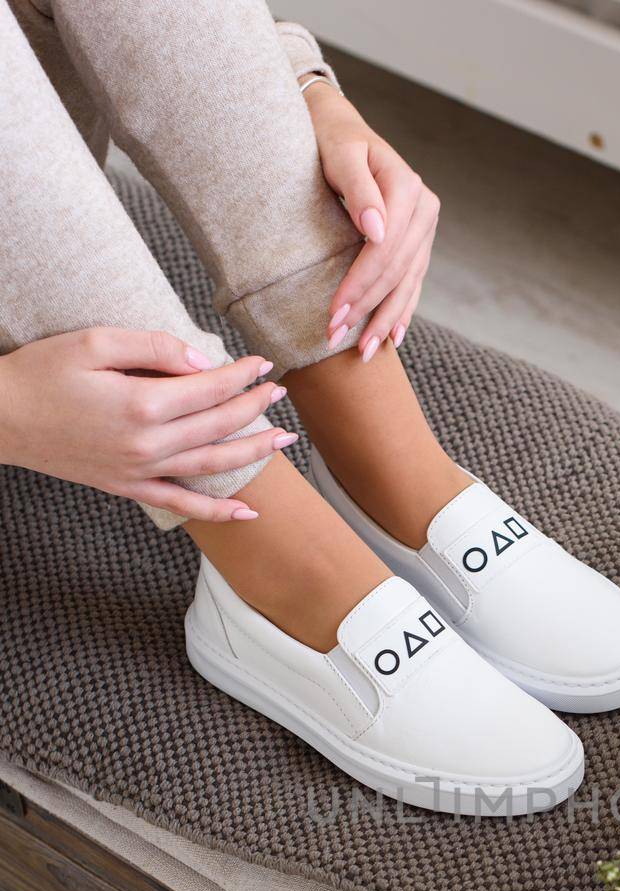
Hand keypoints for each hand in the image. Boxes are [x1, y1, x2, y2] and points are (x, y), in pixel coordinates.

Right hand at [0, 328, 293, 522]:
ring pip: (211, 465)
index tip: (262, 364)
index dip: (241, 375)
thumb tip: (201, 361)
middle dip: (254, 408)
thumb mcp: (94, 341)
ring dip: (252, 453)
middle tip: (279, 393)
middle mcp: (148, 443)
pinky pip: (182, 505)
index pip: (210, 388)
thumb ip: (153, 347)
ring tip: (284, 442)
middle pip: (218, 425)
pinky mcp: (128, 487)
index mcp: (142, 403)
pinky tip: (247, 513)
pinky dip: (217, 511)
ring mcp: (140, 470)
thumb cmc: (41, 373)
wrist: (0, 418)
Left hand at [305, 82, 439, 358]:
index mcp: (408, 188)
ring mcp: (425, 227)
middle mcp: (425, 209)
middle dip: (367, 309)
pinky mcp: (419, 241)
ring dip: (385, 320)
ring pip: (407, 283)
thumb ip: (359, 189)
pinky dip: (402, 312)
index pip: (384, 250)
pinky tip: (393, 338)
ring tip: (364, 351)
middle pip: (396, 272)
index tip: (332, 314)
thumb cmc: (332, 140)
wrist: (341, 130)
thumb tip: (376, 230)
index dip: (360, 285)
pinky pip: (413, 282)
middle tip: (336, 338)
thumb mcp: (340, 155)